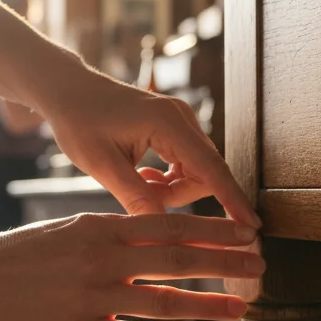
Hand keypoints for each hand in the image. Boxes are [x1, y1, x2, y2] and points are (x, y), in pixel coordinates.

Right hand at [0, 212, 262, 320]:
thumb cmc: (10, 259)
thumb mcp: (63, 232)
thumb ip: (106, 237)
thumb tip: (146, 239)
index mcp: (99, 228)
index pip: (170, 226)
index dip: (214, 231)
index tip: (247, 233)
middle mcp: (102, 258)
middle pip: (179, 258)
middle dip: (227, 261)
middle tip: (263, 265)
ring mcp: (92, 296)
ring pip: (165, 298)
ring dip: (209, 302)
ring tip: (242, 306)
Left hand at [41, 69, 259, 225]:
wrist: (68, 90)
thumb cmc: (79, 121)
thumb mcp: (101, 164)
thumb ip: (135, 195)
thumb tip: (162, 229)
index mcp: (168, 124)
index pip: (211, 170)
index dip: (232, 200)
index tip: (252, 226)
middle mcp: (182, 118)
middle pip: (205, 173)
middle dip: (181, 196)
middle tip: (142, 195)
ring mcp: (180, 120)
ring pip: (196, 170)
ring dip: (173, 188)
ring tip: (138, 183)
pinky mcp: (174, 126)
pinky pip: (186, 162)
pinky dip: (170, 178)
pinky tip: (144, 176)